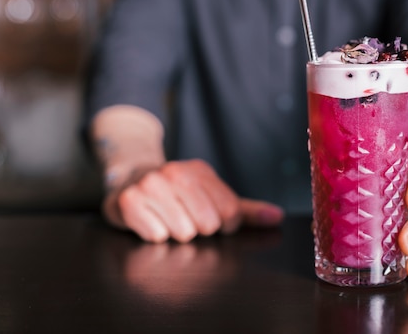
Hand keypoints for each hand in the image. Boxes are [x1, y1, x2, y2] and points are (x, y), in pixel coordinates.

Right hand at [101, 159, 283, 242]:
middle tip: (185, 218)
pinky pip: (156, 236)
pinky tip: (150, 220)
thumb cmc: (177, 194)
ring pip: (182, 233)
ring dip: (176, 233)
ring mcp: (150, 184)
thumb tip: (277, 217)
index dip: (224, 225)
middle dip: (198, 229)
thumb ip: (245, 210)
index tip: (212, 219)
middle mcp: (175, 172)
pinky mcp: (129, 200)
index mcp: (200, 171)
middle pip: (207, 224)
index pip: (230, 212)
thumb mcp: (211, 196)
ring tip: (167, 218)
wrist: (129, 181)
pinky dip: (155, 235)